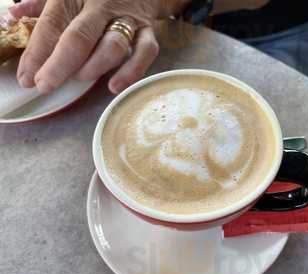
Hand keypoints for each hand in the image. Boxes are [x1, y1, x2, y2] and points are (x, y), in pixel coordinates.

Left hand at [9, 0, 183, 93]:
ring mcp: (127, 18)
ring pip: (112, 45)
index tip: (27, 77)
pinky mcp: (148, 31)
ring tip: (81, 78)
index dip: (37, 53)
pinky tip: (115, 86)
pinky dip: (131, 71)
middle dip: (60, 65)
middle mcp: (100, 5)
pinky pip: (145, 52)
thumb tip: (14, 16)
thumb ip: (40, 5)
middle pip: (79, 37)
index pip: (51, 24)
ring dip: (94, 66)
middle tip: (46, 85)